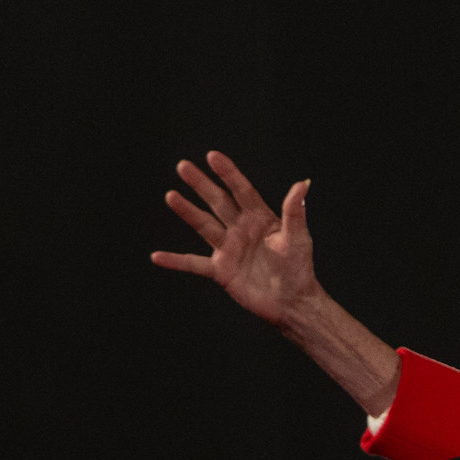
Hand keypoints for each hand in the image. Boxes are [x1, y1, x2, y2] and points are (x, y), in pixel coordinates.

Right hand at [152, 152, 321, 329]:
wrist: (292, 303)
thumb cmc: (299, 269)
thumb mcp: (298, 238)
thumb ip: (294, 211)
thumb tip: (302, 184)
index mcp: (260, 218)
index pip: (241, 190)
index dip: (228, 174)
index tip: (212, 156)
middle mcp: (241, 229)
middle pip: (217, 202)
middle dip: (201, 184)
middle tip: (183, 166)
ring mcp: (229, 249)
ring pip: (203, 225)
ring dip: (187, 211)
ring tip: (170, 195)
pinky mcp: (221, 271)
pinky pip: (193, 264)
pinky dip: (176, 261)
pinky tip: (157, 256)